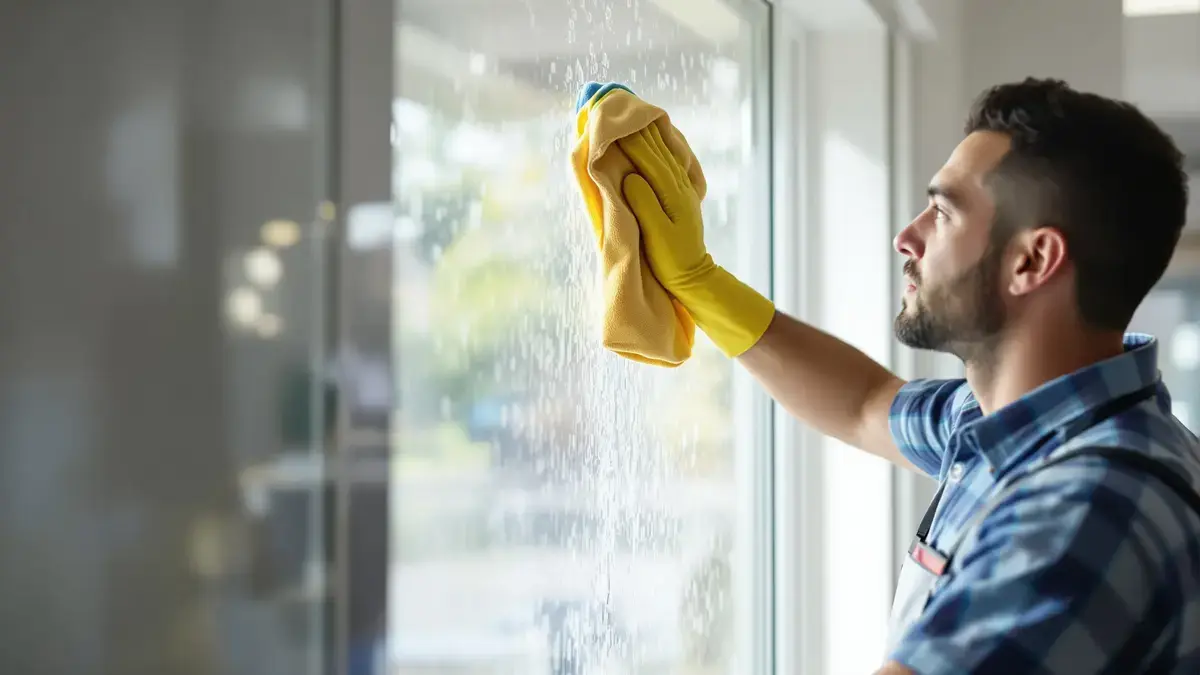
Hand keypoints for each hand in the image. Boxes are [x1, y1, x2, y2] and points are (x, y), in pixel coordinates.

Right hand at [617, 120, 774, 357]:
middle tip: (619, 103)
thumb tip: (630, 176)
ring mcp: (681, 187)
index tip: (610, 119)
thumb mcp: (655, 233)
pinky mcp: (681, 193)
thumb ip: (643, 202)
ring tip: (635, 112)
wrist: (694, 275)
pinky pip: (671, 160)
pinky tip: (657, 136)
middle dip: (638, 126)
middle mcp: (677, 184)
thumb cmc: (671, 258)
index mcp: (669, 191)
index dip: (628, 136)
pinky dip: (661, 144)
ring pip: (664, 150)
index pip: (646, 156)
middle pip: (656, 146)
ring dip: (648, 130)